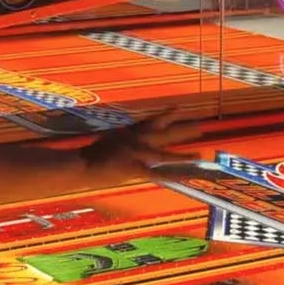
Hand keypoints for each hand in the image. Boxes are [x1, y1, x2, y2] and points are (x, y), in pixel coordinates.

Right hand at [80, 107, 205, 183]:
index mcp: (129, 132)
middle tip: (201, 125)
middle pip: (164, 133)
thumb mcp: (107, 140)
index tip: (178, 108)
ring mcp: (138, 154)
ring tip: (200, 154)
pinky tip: (186, 176)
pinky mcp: (137, 168)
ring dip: (184, 154)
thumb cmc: (89, 155)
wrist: (82, 165)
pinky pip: (160, 174)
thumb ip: (120, 138)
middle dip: (182, 129)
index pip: (151, 121)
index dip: (166, 115)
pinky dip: (175, 175)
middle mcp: (137, 140)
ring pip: (166, 154)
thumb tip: (125, 138)